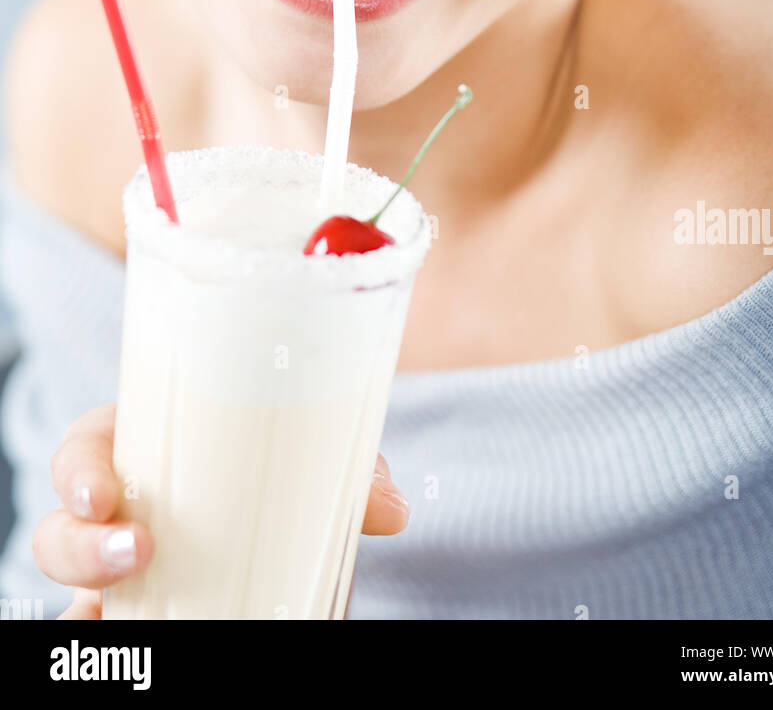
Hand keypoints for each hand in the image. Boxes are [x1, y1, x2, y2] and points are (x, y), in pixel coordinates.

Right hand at [33, 401, 410, 618]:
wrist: (298, 534)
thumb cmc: (291, 477)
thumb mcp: (317, 470)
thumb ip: (351, 479)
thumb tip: (393, 510)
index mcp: (146, 451)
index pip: (85, 450)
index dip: (79, 470)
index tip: (103, 493)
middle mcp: (121, 515)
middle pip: (61, 531)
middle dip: (80, 547)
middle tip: (135, 554)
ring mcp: (122, 576)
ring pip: (72, 593)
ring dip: (87, 600)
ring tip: (118, 616)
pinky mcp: (138, 619)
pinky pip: (102, 634)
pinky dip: (102, 639)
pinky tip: (119, 640)